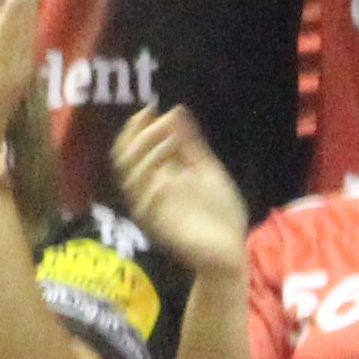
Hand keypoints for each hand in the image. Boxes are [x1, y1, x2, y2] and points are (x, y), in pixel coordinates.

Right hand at [112, 106, 254, 279]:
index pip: (133, 148)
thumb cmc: (219, 213)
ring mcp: (155, 211)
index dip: (136, 128)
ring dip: (148, 158)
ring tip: (169, 142)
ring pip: (133, 182)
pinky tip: (165, 181)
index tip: (150, 109)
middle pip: (126, 161)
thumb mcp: (207, 170)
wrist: (231, 250)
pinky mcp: (162, 231)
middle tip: (158, 121)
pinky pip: (147, 212)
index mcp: (160, 176)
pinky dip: (153, 195)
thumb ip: (192, 144)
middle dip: (140, 137)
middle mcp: (152, 192)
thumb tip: (175, 110)